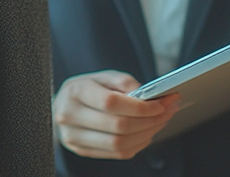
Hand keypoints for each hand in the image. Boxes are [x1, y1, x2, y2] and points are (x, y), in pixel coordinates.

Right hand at [53, 70, 181, 159]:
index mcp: (75, 91)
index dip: (140, 106)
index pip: (111, 103)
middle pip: (118, 126)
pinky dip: (138, 144)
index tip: (162, 102)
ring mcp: (74, 137)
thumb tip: (146, 95)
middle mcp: (70, 115)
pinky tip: (147, 133)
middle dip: (150, 120)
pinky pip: (117, 153)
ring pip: (119, 144)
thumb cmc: (85, 90)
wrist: (61, 107)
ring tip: (161, 122)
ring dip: (147, 134)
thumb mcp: (101, 76)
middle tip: (168, 111)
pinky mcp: (81, 151)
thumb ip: (123, 82)